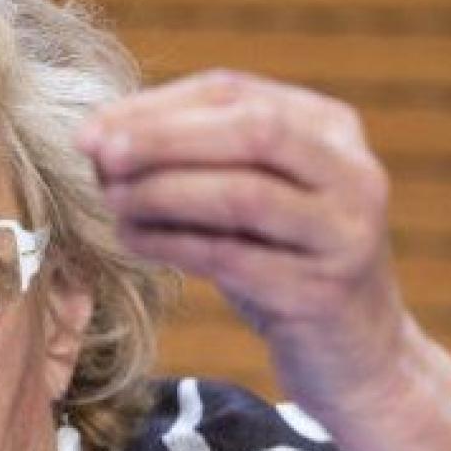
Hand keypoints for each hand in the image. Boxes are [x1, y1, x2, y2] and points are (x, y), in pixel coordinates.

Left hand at [78, 70, 421, 435]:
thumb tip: (99, 141)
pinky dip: (174, 244)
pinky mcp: (322, 294)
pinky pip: (234, 259)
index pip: (235, 93)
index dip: (156, 107)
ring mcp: (345, 235)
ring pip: (244, 194)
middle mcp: (353, 174)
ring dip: (164, 193)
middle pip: (251, 131)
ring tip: (112, 202)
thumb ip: (197, 163)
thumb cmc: (286, 265)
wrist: (358, 356)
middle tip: (99, 155)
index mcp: (333, 129)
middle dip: (164, 139)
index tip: (92, 130)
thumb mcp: (254, 201)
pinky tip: (134, 241)